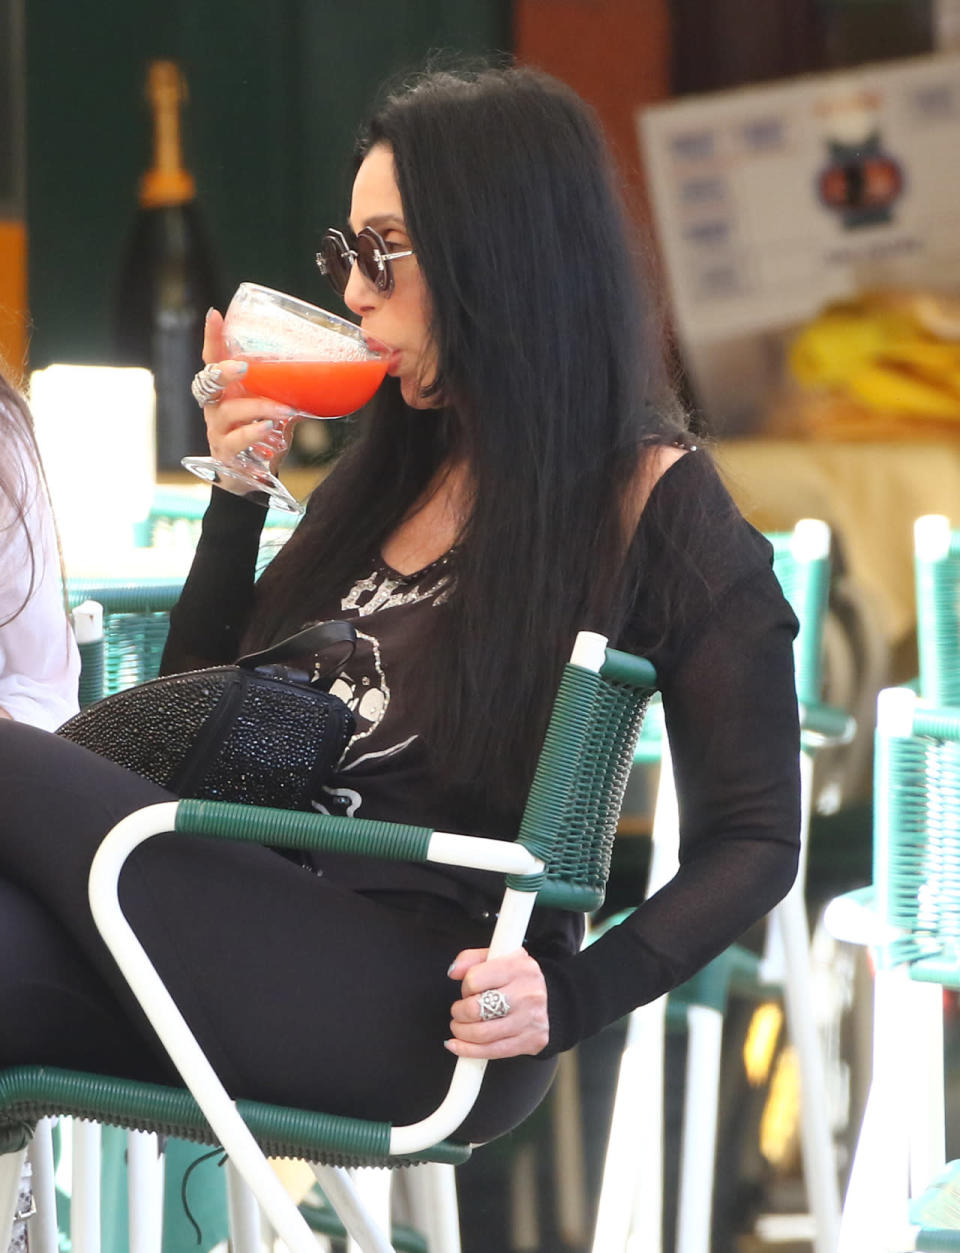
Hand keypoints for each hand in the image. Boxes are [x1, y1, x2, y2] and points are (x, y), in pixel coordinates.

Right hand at [199, 308, 294, 481]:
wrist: (251, 477)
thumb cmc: (262, 435)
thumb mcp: (275, 409)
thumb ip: (288, 393)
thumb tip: (324, 375)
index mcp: (226, 390)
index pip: (214, 359)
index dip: (212, 338)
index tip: (215, 315)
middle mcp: (216, 407)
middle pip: (209, 382)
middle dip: (224, 372)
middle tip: (242, 367)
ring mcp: (217, 430)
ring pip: (230, 412)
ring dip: (258, 407)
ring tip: (283, 409)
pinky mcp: (225, 453)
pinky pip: (236, 441)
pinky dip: (253, 433)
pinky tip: (269, 429)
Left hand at [446, 948, 548, 1058]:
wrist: (552, 999)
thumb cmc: (517, 978)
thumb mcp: (498, 957)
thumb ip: (470, 959)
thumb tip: (453, 972)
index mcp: (518, 967)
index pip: (474, 980)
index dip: (465, 987)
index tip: (468, 990)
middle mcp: (527, 993)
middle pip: (475, 1009)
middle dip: (458, 1013)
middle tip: (458, 1012)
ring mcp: (530, 1019)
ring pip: (482, 1034)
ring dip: (461, 1032)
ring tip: (459, 1026)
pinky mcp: (531, 1041)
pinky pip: (493, 1051)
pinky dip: (468, 1051)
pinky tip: (457, 1045)